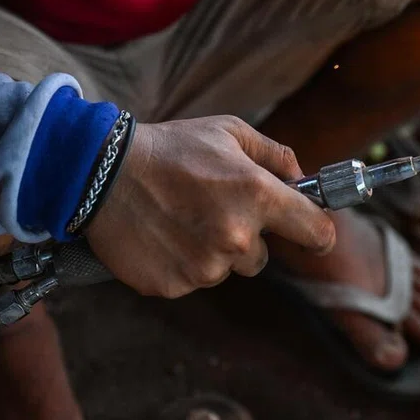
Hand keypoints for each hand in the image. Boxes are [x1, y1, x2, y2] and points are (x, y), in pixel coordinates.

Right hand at [85, 116, 334, 297]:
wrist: (100, 173)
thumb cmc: (171, 148)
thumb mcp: (231, 133)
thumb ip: (276, 156)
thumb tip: (302, 178)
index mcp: (259, 197)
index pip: (317, 233)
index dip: (319, 234)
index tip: (316, 236)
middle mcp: (237, 237)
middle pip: (262, 256)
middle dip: (246, 237)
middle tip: (213, 209)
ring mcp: (205, 266)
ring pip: (226, 269)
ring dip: (213, 251)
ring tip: (182, 219)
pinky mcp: (175, 285)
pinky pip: (193, 280)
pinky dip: (182, 263)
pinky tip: (163, 236)